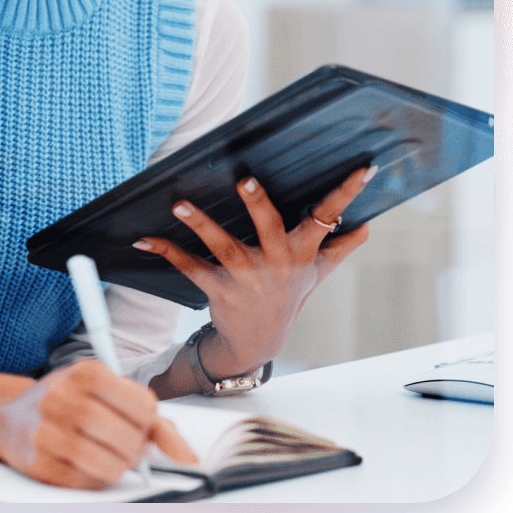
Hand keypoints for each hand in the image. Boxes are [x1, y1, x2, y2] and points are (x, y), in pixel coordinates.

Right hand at [0, 360, 197, 488]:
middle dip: (135, 449)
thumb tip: (188, 455)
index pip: (144, 406)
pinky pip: (85, 484)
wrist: (9, 414)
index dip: (147, 422)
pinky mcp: (38, 463)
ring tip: (108, 454)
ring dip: (117, 466)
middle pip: (128, 439)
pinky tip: (85, 462)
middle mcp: (64, 397)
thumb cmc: (68, 401)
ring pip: (109, 467)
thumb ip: (153, 420)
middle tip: (125, 445)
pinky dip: (94, 478)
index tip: (137, 422)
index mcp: (86, 372)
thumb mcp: (106, 393)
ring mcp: (47, 431)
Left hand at [136, 167, 374, 382]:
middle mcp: (276, 263)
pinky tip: (145, 239)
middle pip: (269, 227)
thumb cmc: (288, 297)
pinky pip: (190, 267)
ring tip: (180, 205)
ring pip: (222, 246)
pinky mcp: (218, 289)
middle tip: (246, 179)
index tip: (363, 169)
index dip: (346, 193)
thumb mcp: (317, 274)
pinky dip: (166, 251)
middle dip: (258, 204)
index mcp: (302, 253)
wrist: (258, 343)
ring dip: (200, 224)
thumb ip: (339, 248)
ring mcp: (246, 277)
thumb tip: (366, 225)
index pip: (329, 218)